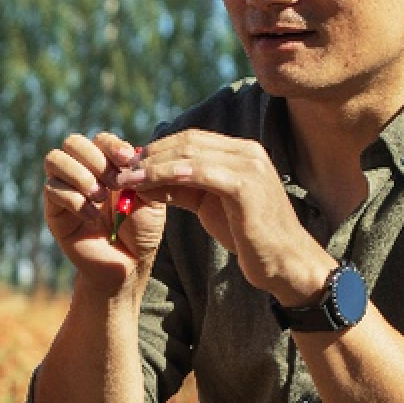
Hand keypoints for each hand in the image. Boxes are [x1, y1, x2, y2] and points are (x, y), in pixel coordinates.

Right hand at [42, 132, 163, 285]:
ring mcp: (65, 190)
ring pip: (54, 159)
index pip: (99, 139)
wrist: (127, 264)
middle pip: (72, 142)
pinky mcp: (54, 211)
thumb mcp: (151, 199)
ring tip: (99, 197)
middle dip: (95, 159)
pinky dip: (75, 200)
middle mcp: (82, 173)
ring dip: (80, 174)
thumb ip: (142, 174)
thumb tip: (131, 155)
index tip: (127, 160)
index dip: (111, 145)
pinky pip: (52, 190)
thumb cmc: (141, 232)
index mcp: (106, 165)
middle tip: (113, 183)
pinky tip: (92, 217)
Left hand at [115, 129, 332, 303]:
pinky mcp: (246, 185)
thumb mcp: (207, 205)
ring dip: (152, 165)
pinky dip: (170, 175)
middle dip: (149, 154)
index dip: (156, 149)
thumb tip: (141, 178)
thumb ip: (180, 188)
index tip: (127, 163)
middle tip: (118, 169)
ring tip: (125, 178)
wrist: (284, 263)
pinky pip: (200, 172)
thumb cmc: (247, 236)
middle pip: (187, 142)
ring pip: (190, 154)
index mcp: (241, 152)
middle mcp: (247, 152)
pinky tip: (147, 184)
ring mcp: (249, 166)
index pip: (190, 139)